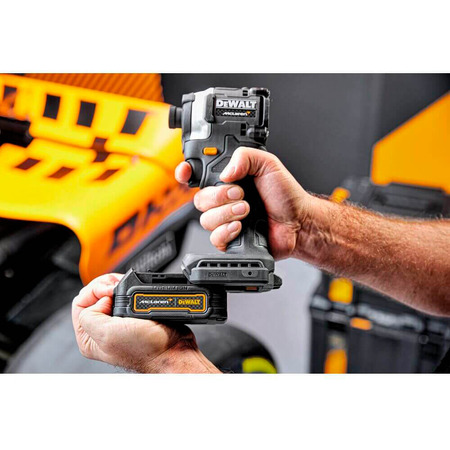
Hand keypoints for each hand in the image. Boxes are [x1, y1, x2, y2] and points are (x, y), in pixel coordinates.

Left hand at [72, 273, 218, 372]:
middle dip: (108, 285)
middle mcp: (101, 330)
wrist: (172, 349)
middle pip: (95, 294)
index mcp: (88, 337)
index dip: (96, 291)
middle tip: (120, 287)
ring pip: (111, 293)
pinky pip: (126, 295)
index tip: (111, 292)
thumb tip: (102, 299)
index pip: (81, 301)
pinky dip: (131, 288)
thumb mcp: (106, 334)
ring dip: (120, 285)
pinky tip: (137, 291)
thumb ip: (90, 316)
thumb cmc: (146, 349)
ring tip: (130, 288)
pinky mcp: (134, 316)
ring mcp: (118, 323)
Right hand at [175, 147, 314, 259]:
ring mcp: (225, 219)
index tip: (186, 173)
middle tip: (240, 193)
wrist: (298, 222)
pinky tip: (240, 227)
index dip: (186, 173)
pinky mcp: (229, 238)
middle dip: (219, 196)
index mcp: (229, 179)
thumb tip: (224, 172)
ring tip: (247, 210)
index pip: (197, 174)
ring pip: (205, 218)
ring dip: (227, 213)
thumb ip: (245, 157)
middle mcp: (224, 199)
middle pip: (199, 198)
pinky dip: (227, 231)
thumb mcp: (268, 164)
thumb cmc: (286, 195)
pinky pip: (214, 238)